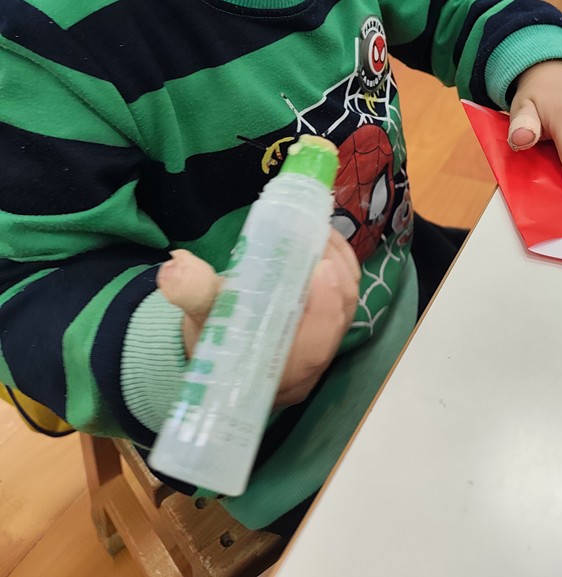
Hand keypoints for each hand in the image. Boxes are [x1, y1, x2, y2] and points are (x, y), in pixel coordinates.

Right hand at [156, 229, 360, 405]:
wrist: (211, 349)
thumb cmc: (207, 335)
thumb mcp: (197, 315)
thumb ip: (191, 292)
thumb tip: (174, 269)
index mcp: (276, 371)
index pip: (314, 346)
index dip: (324, 308)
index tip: (322, 268)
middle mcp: (307, 365)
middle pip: (337, 321)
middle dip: (335, 276)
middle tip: (320, 235)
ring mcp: (321, 345)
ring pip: (346, 306)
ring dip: (340, 267)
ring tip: (322, 231)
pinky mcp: (326, 326)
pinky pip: (344, 297)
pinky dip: (341, 268)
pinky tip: (327, 241)